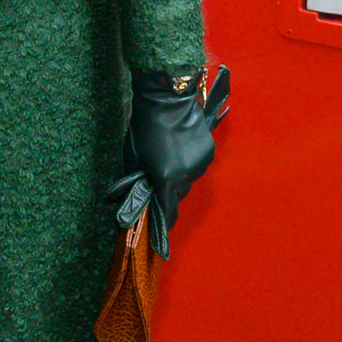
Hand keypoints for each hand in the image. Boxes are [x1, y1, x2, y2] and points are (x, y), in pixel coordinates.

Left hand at [111, 66, 229, 256]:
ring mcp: (200, 164)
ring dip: (178, 177)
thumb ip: (136, 181)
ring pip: (188, 181)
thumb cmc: (144, 127)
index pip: (167, 212)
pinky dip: (188, 164)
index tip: (162, 244)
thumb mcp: (133, 157)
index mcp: (166, 179)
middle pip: (177, 196)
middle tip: (156, 182)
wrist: (167, 97)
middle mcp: (187, 176)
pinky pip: (197, 166)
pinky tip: (179, 149)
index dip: (163, 227)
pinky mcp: (208, 152)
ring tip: (167, 159)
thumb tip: (134, 198)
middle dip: (167, 194)